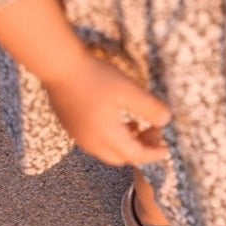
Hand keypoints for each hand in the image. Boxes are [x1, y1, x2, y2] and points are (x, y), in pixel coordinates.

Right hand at [44, 53, 171, 165]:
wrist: (59, 67)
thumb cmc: (96, 77)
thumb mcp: (129, 91)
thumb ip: (150, 108)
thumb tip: (166, 121)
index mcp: (107, 137)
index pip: (136, 155)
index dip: (154, 154)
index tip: (166, 148)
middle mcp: (92, 143)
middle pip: (122, 158)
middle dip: (141, 150)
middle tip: (154, 133)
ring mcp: (80, 137)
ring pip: (109, 152)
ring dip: (127, 145)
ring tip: (139, 127)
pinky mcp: (73, 128)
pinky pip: (97, 143)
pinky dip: (113, 139)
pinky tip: (119, 121)